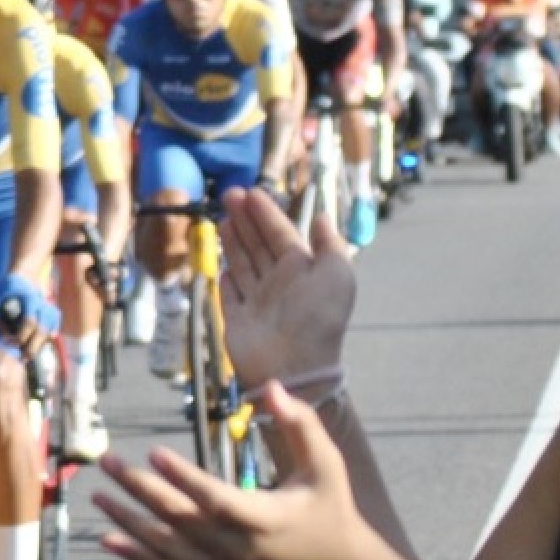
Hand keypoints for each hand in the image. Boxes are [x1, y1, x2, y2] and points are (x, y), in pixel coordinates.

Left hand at [0, 272, 59, 350]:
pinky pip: (52, 332)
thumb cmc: (6, 295)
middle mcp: (43, 304)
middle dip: (32, 347)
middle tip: (23, 359)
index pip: (29, 321)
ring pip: (49, 332)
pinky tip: (34, 346)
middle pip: (42, 330)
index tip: (12, 344)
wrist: (22, 281)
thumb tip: (5, 339)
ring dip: (39, 346)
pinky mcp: (55, 315)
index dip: (22, 335)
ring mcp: (51, 309)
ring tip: (27, 357)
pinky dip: (44, 341)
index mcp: (29, 298)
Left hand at [92, 381, 368, 559]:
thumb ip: (302, 425)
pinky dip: (137, 556)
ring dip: (129, 522)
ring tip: (97, 496)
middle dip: (141, 490)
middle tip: (108, 462)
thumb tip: (272, 387)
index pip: (219, 500)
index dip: (185, 479)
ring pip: (168, 549)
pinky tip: (106, 539)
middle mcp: (241, 550)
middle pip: (181, 521)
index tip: (154, 453)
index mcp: (268, 520)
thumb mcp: (326, 465)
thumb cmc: (328, 509)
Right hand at [214, 186, 356, 392]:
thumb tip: (321, 216)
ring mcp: (257, 302)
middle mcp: (279, 283)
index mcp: (302, 269)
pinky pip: (230, 295)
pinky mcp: (237, 320)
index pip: (281, 233)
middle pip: (259, 244)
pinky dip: (226, 280)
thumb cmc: (318, 318)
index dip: (266, 212)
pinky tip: (223, 266)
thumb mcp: (337, 274)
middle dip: (245, 219)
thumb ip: (330, 243)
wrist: (296, 367)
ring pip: (242, 264)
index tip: (250, 192)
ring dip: (233, 241)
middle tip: (229, 194)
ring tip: (221, 218)